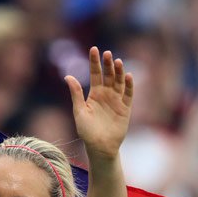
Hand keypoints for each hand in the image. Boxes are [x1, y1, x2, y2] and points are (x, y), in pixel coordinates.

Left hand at [65, 47, 133, 162]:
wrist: (100, 147)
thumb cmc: (87, 132)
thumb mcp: (79, 111)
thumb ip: (76, 94)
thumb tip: (68, 76)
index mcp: (94, 94)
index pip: (95, 73)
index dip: (95, 61)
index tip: (94, 49)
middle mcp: (106, 95)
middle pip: (108, 75)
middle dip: (108, 64)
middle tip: (108, 54)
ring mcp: (117, 101)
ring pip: (119, 82)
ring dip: (119, 72)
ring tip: (118, 62)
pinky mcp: (125, 109)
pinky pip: (128, 95)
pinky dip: (129, 86)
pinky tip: (128, 76)